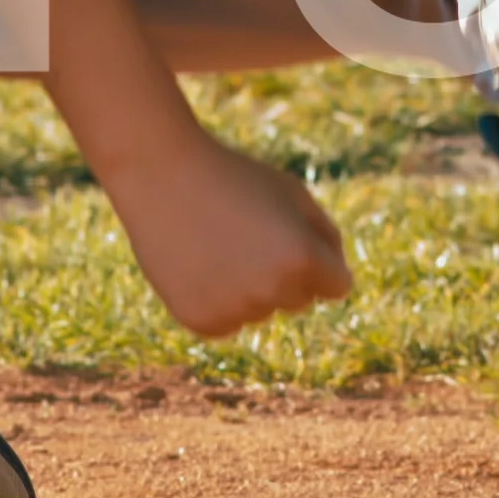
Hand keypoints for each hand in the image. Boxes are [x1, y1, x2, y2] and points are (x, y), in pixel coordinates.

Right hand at [104, 128, 353, 339]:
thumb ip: (326, 239)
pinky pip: (228, 323)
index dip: (317, 259)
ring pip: (261, 311)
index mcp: (304, 259)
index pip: (337, 286)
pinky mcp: (202, 322)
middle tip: (245, 235)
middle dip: (283, 274)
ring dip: (248, 289)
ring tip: (217, 245)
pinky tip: (199, 266)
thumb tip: (338, 286)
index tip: (288, 234)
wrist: (161, 175)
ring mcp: (236, 310)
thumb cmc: (235, 178)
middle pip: (300, 301)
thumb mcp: (293, 195)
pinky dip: (218, 302)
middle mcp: (273, 291)